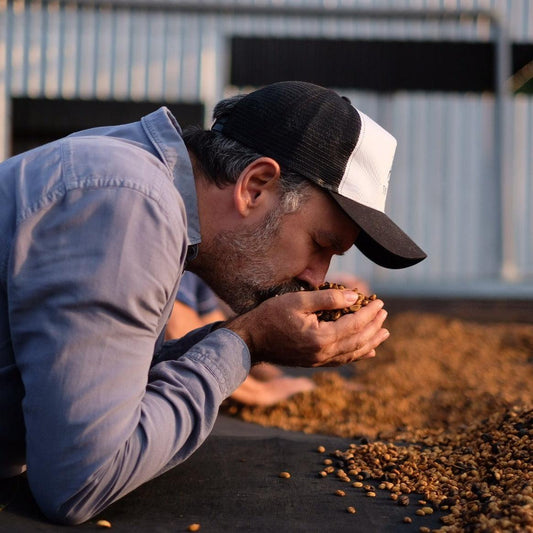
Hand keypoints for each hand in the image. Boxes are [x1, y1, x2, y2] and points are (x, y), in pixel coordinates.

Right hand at [223, 288, 388, 366]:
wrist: (250, 340)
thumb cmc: (270, 316)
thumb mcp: (298, 300)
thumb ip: (328, 298)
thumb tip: (355, 295)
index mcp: (321, 338)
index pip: (354, 324)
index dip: (369, 312)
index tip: (379, 301)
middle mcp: (323, 353)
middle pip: (358, 341)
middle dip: (374, 326)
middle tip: (384, 312)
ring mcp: (319, 361)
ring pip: (353, 353)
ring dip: (371, 342)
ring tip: (384, 333)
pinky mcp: (314, 363)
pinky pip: (342, 360)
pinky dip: (358, 355)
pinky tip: (367, 351)